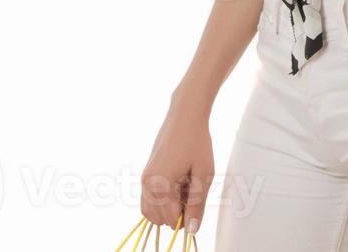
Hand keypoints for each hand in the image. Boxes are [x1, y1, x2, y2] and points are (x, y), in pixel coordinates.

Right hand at [139, 98, 214, 234]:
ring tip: (184, 186)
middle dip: (176, 211)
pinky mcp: (145, 174)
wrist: (185, 116)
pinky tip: (178, 181)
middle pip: (159, 219)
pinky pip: (149, 199)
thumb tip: (191, 230)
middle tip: (190, 189)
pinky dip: (163, 199)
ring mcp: (144, 178)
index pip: (171, 220)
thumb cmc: (197, 142)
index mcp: (160, 184)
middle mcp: (147, 183)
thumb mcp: (203, 175)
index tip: (197, 197)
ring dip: (168, 206)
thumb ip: (196, 205)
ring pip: (151, 211)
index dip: (187, 215)